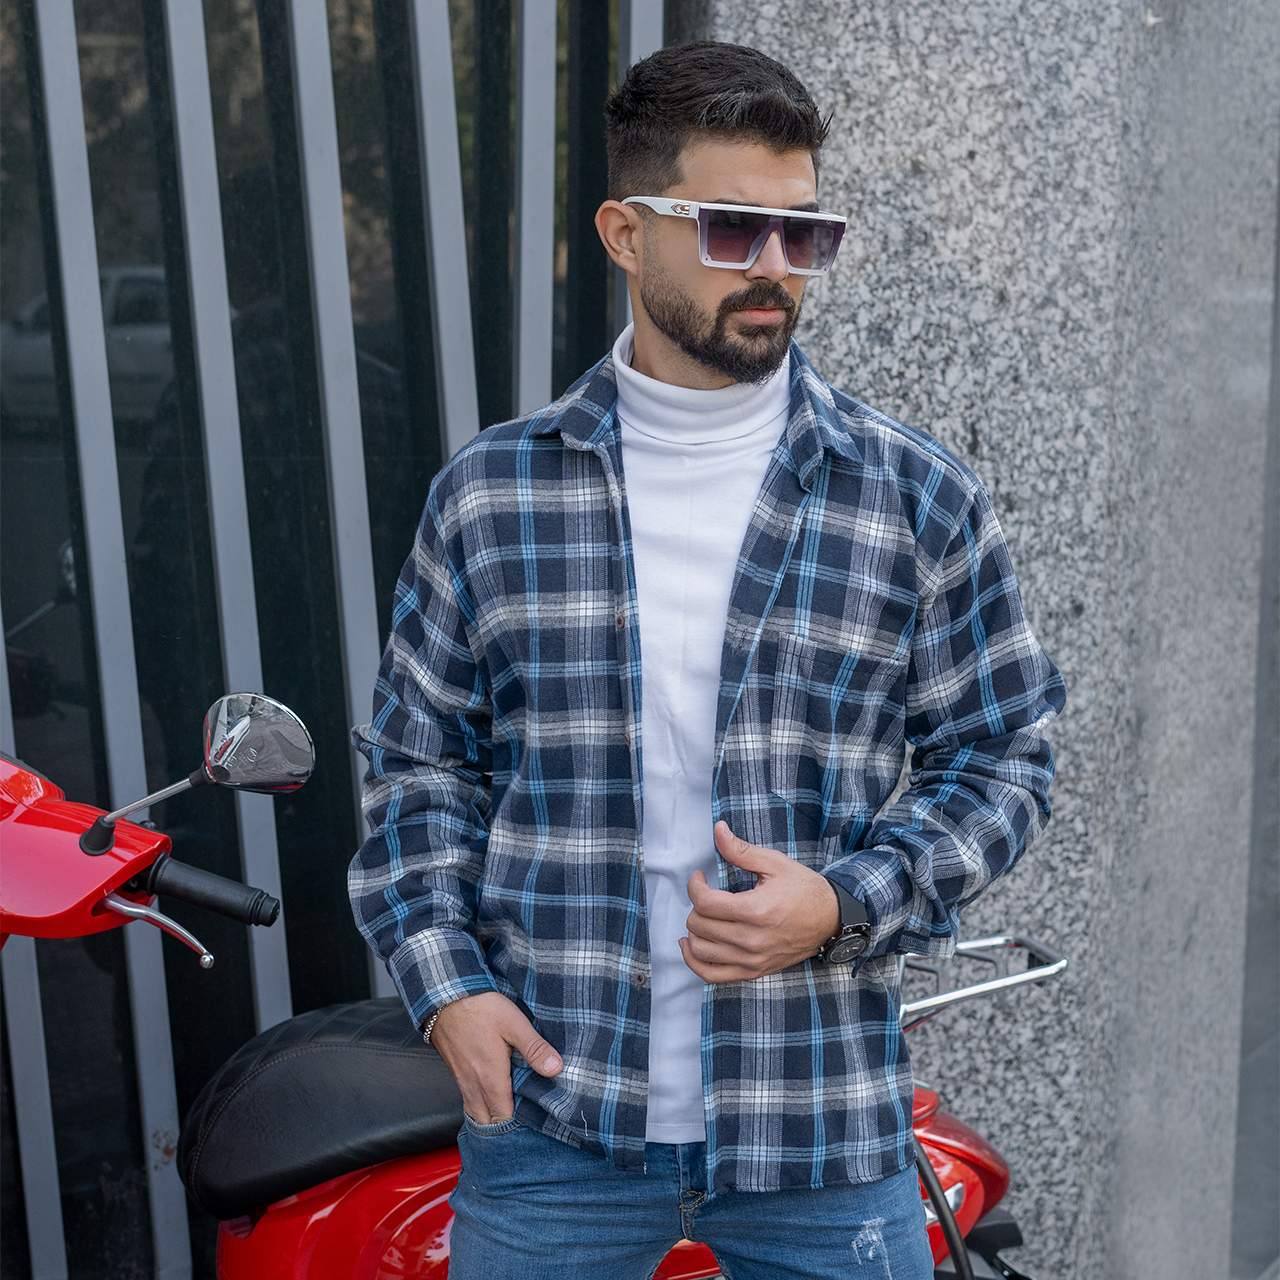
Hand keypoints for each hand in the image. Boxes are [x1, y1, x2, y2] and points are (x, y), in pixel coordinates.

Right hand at [428, 991, 562, 1123]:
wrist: (446, 995)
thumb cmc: (481, 1007)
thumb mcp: (514, 1023)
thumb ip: (534, 1049)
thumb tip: (556, 1069)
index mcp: (490, 1077)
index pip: (503, 1119)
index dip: (518, 1124)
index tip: (534, 1119)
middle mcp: (473, 1084)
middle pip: (487, 1121)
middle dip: (503, 1126)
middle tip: (524, 1119)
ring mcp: (461, 1079)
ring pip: (475, 1112)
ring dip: (490, 1116)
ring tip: (510, 1110)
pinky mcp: (455, 1071)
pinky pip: (468, 1099)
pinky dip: (480, 1104)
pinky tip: (492, 1094)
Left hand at [679, 821, 840, 982]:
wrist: (830, 919)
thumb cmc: (804, 889)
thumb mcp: (774, 863)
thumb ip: (741, 850)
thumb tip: (718, 829)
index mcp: (756, 910)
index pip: (705, 903)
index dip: (694, 886)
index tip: (699, 878)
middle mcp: (752, 939)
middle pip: (699, 925)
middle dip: (695, 906)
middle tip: (705, 895)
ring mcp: (752, 959)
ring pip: (701, 950)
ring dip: (693, 931)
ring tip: (702, 916)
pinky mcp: (753, 971)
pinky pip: (712, 975)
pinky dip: (695, 962)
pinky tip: (691, 945)